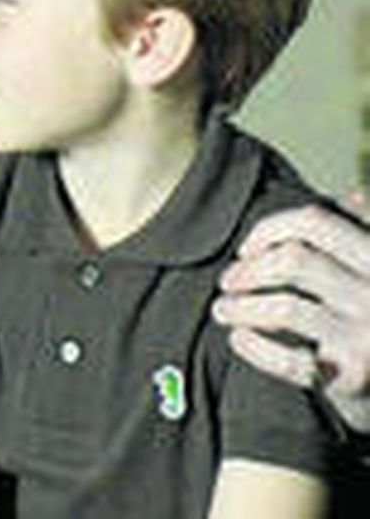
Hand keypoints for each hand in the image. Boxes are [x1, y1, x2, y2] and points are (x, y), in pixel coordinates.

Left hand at [215, 195, 369, 432]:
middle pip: (294, 260)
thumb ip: (360, 235)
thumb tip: (347, 198)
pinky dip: (255, 348)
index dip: (269, 228)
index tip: (246, 248)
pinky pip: (291, 360)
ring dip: (241, 307)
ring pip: (286, 308)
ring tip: (222, 310)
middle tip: (228, 281)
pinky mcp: (355, 378)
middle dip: (250, 269)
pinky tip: (239, 339)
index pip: (315, 221)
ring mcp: (369, 337)